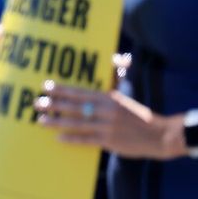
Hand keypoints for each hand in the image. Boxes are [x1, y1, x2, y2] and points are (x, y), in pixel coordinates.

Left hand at [36, 81, 178, 159]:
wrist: (161, 135)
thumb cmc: (141, 115)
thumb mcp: (127, 96)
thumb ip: (118, 78)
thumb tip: (119, 57)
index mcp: (109, 98)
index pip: (80, 92)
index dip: (62, 89)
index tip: (46, 87)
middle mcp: (106, 110)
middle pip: (74, 106)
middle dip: (53, 104)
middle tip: (36, 103)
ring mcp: (106, 126)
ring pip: (76, 123)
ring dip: (56, 121)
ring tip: (41, 120)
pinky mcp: (109, 141)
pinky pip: (86, 139)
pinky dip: (72, 138)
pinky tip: (58, 138)